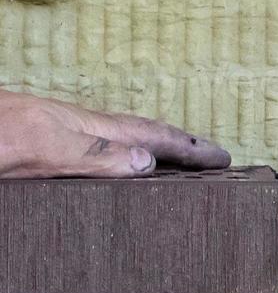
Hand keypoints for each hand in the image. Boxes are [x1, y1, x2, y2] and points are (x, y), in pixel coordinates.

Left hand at [0, 89, 230, 178]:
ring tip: (179, 158)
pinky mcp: (38, 146)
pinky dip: (124, 155)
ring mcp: (57, 133)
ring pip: (118, 139)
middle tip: (215, 156)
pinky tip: (118, 164)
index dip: (188, 148)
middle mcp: (75, 128)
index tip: (224, 158)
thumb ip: (94, 157)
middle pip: (139, 133)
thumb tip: (148, 162)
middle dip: (181, 144)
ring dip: (154, 149)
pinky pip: (98, 150)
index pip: (150, 137)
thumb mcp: (43, 153)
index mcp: (83, 129)